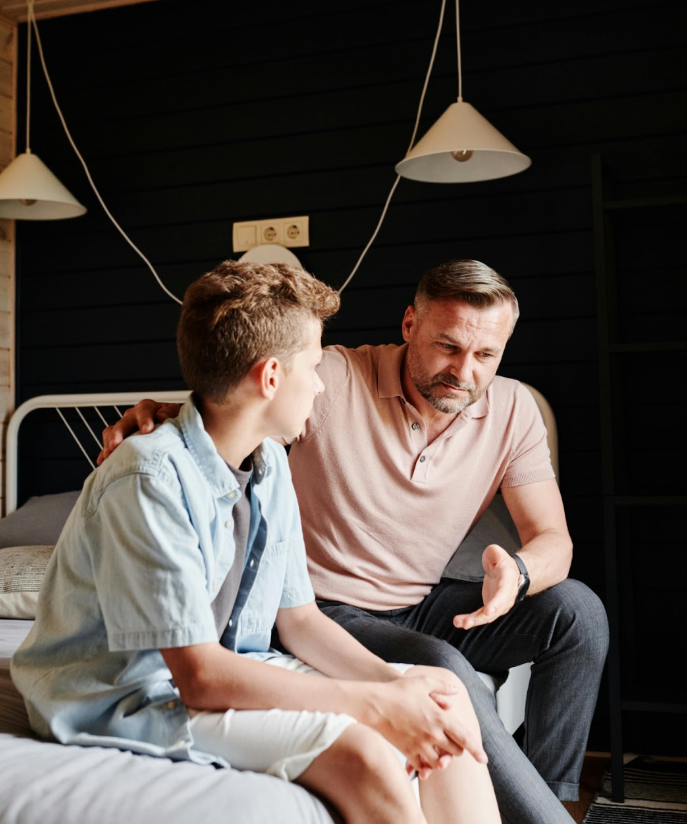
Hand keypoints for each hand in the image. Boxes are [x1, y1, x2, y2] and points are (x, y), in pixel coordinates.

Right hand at [97, 400, 181, 464]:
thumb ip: (171, 413)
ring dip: (109, 444)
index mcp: (148, 408)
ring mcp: (124, 427)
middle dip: (119, 434)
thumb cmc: (173, 422)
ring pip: (112, 432)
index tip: (146, 431)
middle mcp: (133, 416)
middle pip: (123, 423)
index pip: (145, 410)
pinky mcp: (119, 440)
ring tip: (108, 455)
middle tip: (117, 445)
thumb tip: (162, 415)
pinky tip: (103, 462)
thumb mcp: (176, 415)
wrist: (170, 431)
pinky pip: (108, 445)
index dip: (145, 420)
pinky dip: (105, 453)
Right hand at [370, 670, 486, 779]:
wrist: (375, 704)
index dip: (476, 750)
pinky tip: (424, 760)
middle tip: (452, 744)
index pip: (465, 738)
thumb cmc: (399, 690)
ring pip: (440, 762)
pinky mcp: (408, 752)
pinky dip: (425, 766)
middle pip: (455, 752)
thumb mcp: (423, 681)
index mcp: (440, 717)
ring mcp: (420, 745)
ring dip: (442, 759)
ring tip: (439, 753)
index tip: (484, 760)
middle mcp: (433, 734)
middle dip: (457, 750)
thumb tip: (455, 691)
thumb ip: (442, 686)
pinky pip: (422, 767)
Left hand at [452, 544, 519, 629]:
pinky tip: (459, 622)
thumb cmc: (502, 562)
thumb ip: (495, 552)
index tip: (488, 611)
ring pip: (487, 617)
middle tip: (468, 623)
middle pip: (495, 610)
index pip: (503, 593)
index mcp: (508, 581)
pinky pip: (481, 616)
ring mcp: (499, 605)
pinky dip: (470, 620)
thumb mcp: (498, 553)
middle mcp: (506, 597)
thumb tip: (493, 554)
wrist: (511, 573)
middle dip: (482, 617)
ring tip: (459, 623)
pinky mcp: (490, 608)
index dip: (496, 603)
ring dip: (473, 621)